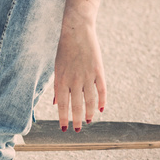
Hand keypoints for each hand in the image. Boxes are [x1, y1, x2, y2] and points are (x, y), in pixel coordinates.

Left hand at [53, 16, 105, 131]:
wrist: (76, 30)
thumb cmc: (64, 49)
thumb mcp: (57, 67)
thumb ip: (58, 86)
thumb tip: (57, 103)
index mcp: (61, 79)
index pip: (62, 104)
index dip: (63, 118)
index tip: (64, 129)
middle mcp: (74, 79)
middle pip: (76, 105)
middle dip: (76, 120)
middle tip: (77, 130)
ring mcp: (87, 75)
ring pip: (90, 100)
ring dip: (89, 113)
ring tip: (88, 121)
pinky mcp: (98, 70)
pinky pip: (101, 90)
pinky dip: (102, 101)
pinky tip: (101, 109)